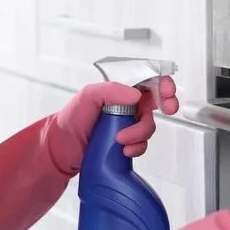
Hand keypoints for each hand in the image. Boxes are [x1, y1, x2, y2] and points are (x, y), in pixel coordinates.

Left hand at [45, 77, 179, 174]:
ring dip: (141, 132)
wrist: (61, 149)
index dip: (163, 83)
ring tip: (121, 138)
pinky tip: (125, 150)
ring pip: (149, 125)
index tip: (167, 91)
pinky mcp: (127, 142)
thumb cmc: (71, 120)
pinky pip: (142, 144)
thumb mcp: (87, 97)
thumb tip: (135, 94)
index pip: (147, 79)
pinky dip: (137, 147)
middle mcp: (126, 105)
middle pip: (156, 101)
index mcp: (119, 90)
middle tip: (167, 109)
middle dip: (166, 104)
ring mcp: (128, 124)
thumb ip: (110, 90)